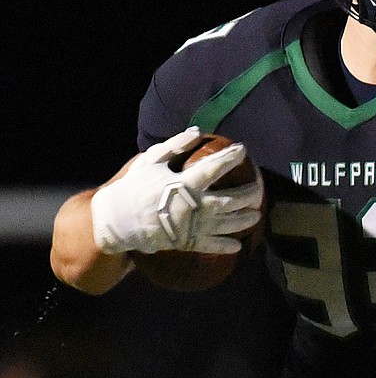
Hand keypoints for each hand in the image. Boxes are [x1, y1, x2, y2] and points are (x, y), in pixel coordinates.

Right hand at [90, 127, 263, 254]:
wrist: (114, 221)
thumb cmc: (133, 188)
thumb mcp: (150, 162)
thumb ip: (174, 146)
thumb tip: (195, 131)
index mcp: (183, 183)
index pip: (213, 168)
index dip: (230, 158)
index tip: (243, 150)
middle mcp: (191, 206)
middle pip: (229, 200)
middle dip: (249, 194)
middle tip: (260, 190)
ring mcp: (190, 226)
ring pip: (226, 224)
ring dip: (244, 220)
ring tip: (256, 215)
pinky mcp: (185, 242)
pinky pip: (210, 246)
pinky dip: (226, 246)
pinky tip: (238, 245)